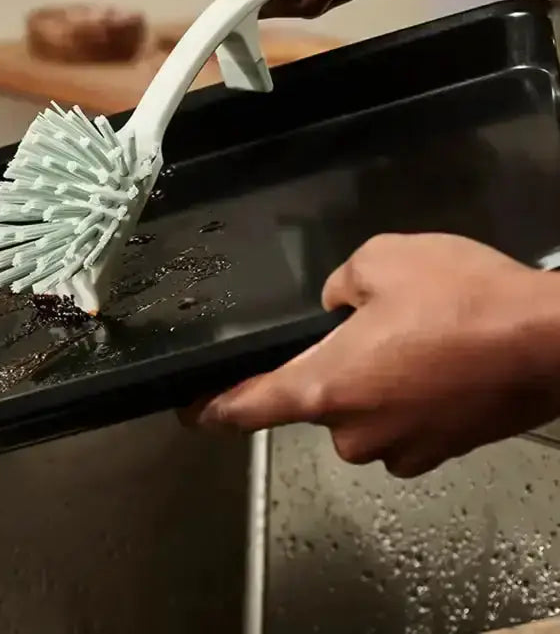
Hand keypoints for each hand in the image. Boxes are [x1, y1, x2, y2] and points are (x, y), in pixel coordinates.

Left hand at [182, 233, 559, 476]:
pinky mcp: (442, 454)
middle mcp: (356, 431)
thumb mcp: (381, 260)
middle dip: (331, 368)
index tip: (191, 411)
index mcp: (326, 387)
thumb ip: (338, 285)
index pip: (249, 408)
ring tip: (416, 339)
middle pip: (315, 402)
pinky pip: (402, 423)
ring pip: (363, 413)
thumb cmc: (462, 299)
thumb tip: (335, 306)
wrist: (554, 342)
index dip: (214, 408)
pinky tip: (438, 360)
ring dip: (375, 382)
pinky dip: (408, 396)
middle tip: (370, 328)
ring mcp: (402, 450)